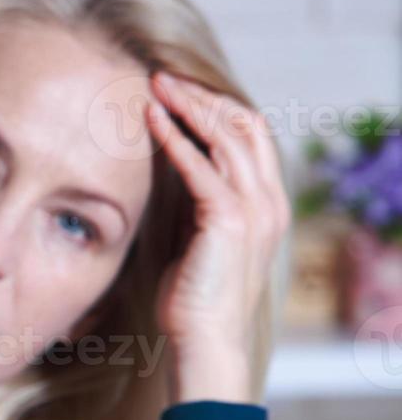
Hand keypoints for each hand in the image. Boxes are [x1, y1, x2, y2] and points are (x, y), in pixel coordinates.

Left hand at [145, 70, 289, 404]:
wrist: (205, 342)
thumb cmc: (194, 299)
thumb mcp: (197, 238)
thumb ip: (194, 203)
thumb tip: (169, 167)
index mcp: (266, 204)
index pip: (250, 136)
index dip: (217, 107)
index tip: (177, 91)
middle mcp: (268, 201)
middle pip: (243, 126)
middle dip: (203, 96)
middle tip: (163, 77)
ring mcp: (255, 209)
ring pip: (226, 137)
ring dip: (189, 106)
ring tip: (155, 86)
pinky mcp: (229, 220)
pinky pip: (201, 167)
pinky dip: (176, 138)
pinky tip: (151, 121)